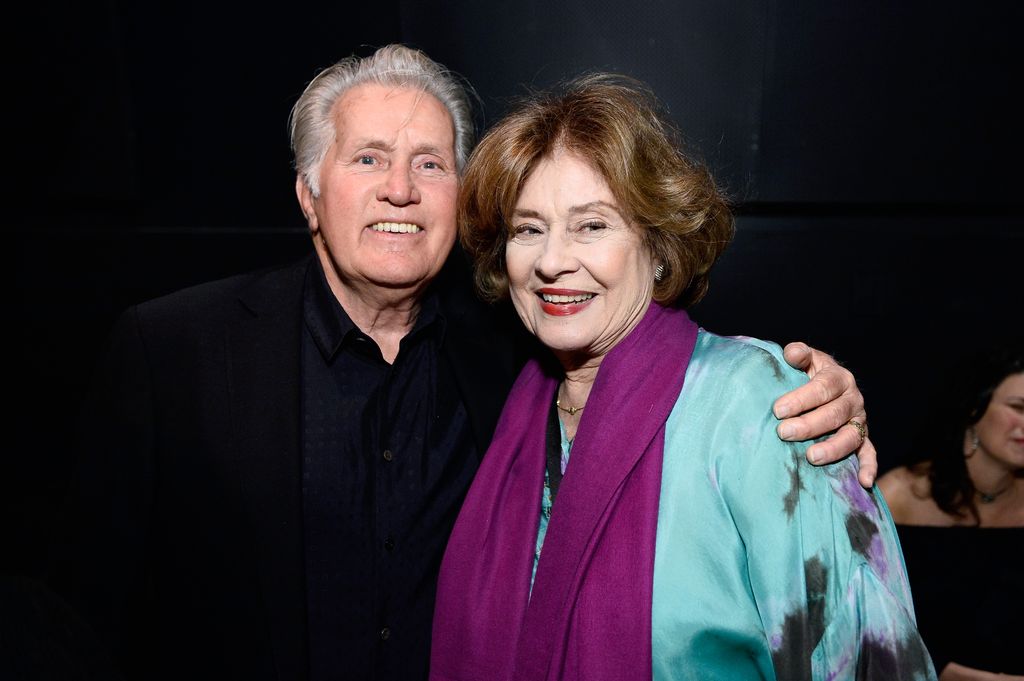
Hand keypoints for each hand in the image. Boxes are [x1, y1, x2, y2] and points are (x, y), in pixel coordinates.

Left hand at [773, 342, 876, 487]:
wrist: (824, 386)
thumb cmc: (807, 374)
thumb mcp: (805, 360)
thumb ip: (798, 354)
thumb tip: (792, 353)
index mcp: (839, 378)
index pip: (822, 388)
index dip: (801, 399)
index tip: (778, 410)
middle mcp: (853, 399)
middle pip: (835, 414)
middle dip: (809, 425)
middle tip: (784, 433)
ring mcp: (859, 421)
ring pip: (851, 436)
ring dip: (833, 448)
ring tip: (811, 457)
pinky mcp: (863, 438)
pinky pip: (869, 453)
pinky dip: (869, 467)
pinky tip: (864, 482)